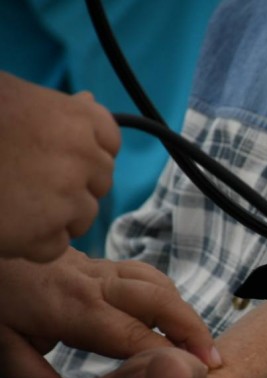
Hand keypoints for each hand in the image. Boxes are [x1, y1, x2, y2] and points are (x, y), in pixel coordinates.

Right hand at [0, 72, 120, 262]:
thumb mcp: (13, 96)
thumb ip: (58, 108)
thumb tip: (89, 101)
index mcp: (77, 118)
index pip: (109, 142)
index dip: (86, 152)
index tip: (61, 155)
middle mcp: (82, 158)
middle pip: (99, 182)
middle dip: (73, 185)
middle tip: (27, 181)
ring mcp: (66, 199)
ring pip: (82, 217)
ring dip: (54, 217)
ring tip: (11, 202)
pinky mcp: (44, 234)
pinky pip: (56, 246)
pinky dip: (33, 243)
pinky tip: (4, 223)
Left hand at [0, 248, 219, 377]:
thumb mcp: (2, 350)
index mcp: (74, 308)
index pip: (136, 334)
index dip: (171, 354)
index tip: (195, 374)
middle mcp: (96, 284)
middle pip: (162, 301)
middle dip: (194, 330)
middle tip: (213, 360)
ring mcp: (101, 269)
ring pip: (159, 283)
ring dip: (185, 312)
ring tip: (200, 342)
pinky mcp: (101, 263)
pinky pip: (146, 275)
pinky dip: (168, 296)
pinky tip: (172, 315)